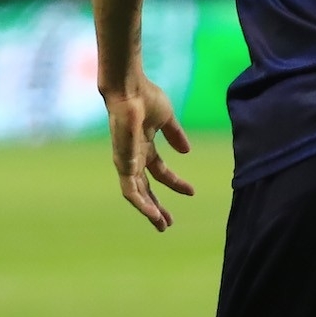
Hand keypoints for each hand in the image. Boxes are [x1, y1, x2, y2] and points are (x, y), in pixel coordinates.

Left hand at [103, 79, 193, 230]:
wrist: (130, 91)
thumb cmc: (146, 98)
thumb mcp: (167, 118)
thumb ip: (175, 135)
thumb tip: (187, 151)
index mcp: (144, 147)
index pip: (160, 171)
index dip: (176, 182)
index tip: (192, 192)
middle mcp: (133, 158)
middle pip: (146, 189)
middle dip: (157, 206)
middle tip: (168, 223)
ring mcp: (126, 162)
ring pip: (137, 194)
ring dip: (149, 211)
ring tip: (162, 225)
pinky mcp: (123, 164)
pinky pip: (130, 191)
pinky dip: (141, 204)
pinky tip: (152, 214)